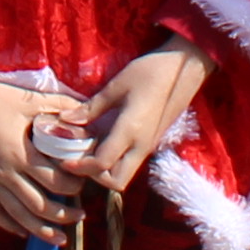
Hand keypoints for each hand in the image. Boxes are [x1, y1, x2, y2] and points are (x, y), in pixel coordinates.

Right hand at [0, 65, 91, 244]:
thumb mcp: (28, 100)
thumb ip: (59, 105)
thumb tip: (86, 112)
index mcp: (21, 153)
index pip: (55, 181)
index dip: (73, 186)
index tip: (82, 184)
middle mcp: (5, 173)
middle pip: (40, 205)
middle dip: (64, 214)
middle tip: (80, 215)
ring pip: (18, 216)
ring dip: (42, 230)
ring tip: (60, 239)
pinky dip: (10, 226)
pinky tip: (24, 232)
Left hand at [75, 43, 212, 193]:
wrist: (186, 68)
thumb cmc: (151, 72)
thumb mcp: (117, 85)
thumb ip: (92, 107)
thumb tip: (65, 119)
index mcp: (131, 131)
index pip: (103, 163)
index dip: (81, 166)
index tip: (63, 160)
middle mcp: (141, 145)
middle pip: (117, 181)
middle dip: (95, 176)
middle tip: (78, 158)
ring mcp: (149, 145)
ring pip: (125, 174)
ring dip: (105, 170)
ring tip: (88, 148)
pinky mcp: (151, 141)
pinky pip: (131, 161)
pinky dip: (114, 160)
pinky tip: (102, 140)